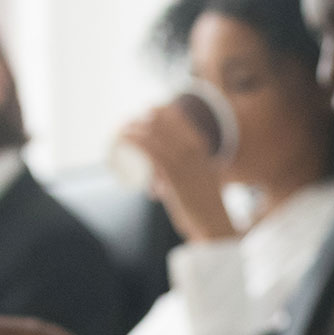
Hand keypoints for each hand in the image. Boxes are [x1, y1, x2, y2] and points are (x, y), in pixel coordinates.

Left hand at [119, 104, 236, 241]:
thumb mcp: (204, 178)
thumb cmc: (206, 205)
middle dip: (138, 120)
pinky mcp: (174, 175)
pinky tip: (123, 139)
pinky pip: (151, 151)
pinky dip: (135, 142)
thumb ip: (194, 172)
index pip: (176, 117)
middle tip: (124, 129)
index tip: (143, 115)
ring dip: (131, 129)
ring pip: (152, 135)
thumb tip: (172, 176)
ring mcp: (183, 161)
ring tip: (119, 135)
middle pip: (160, 123)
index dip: (157, 111)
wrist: (214, 224)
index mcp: (200, 146)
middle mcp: (193, 149)